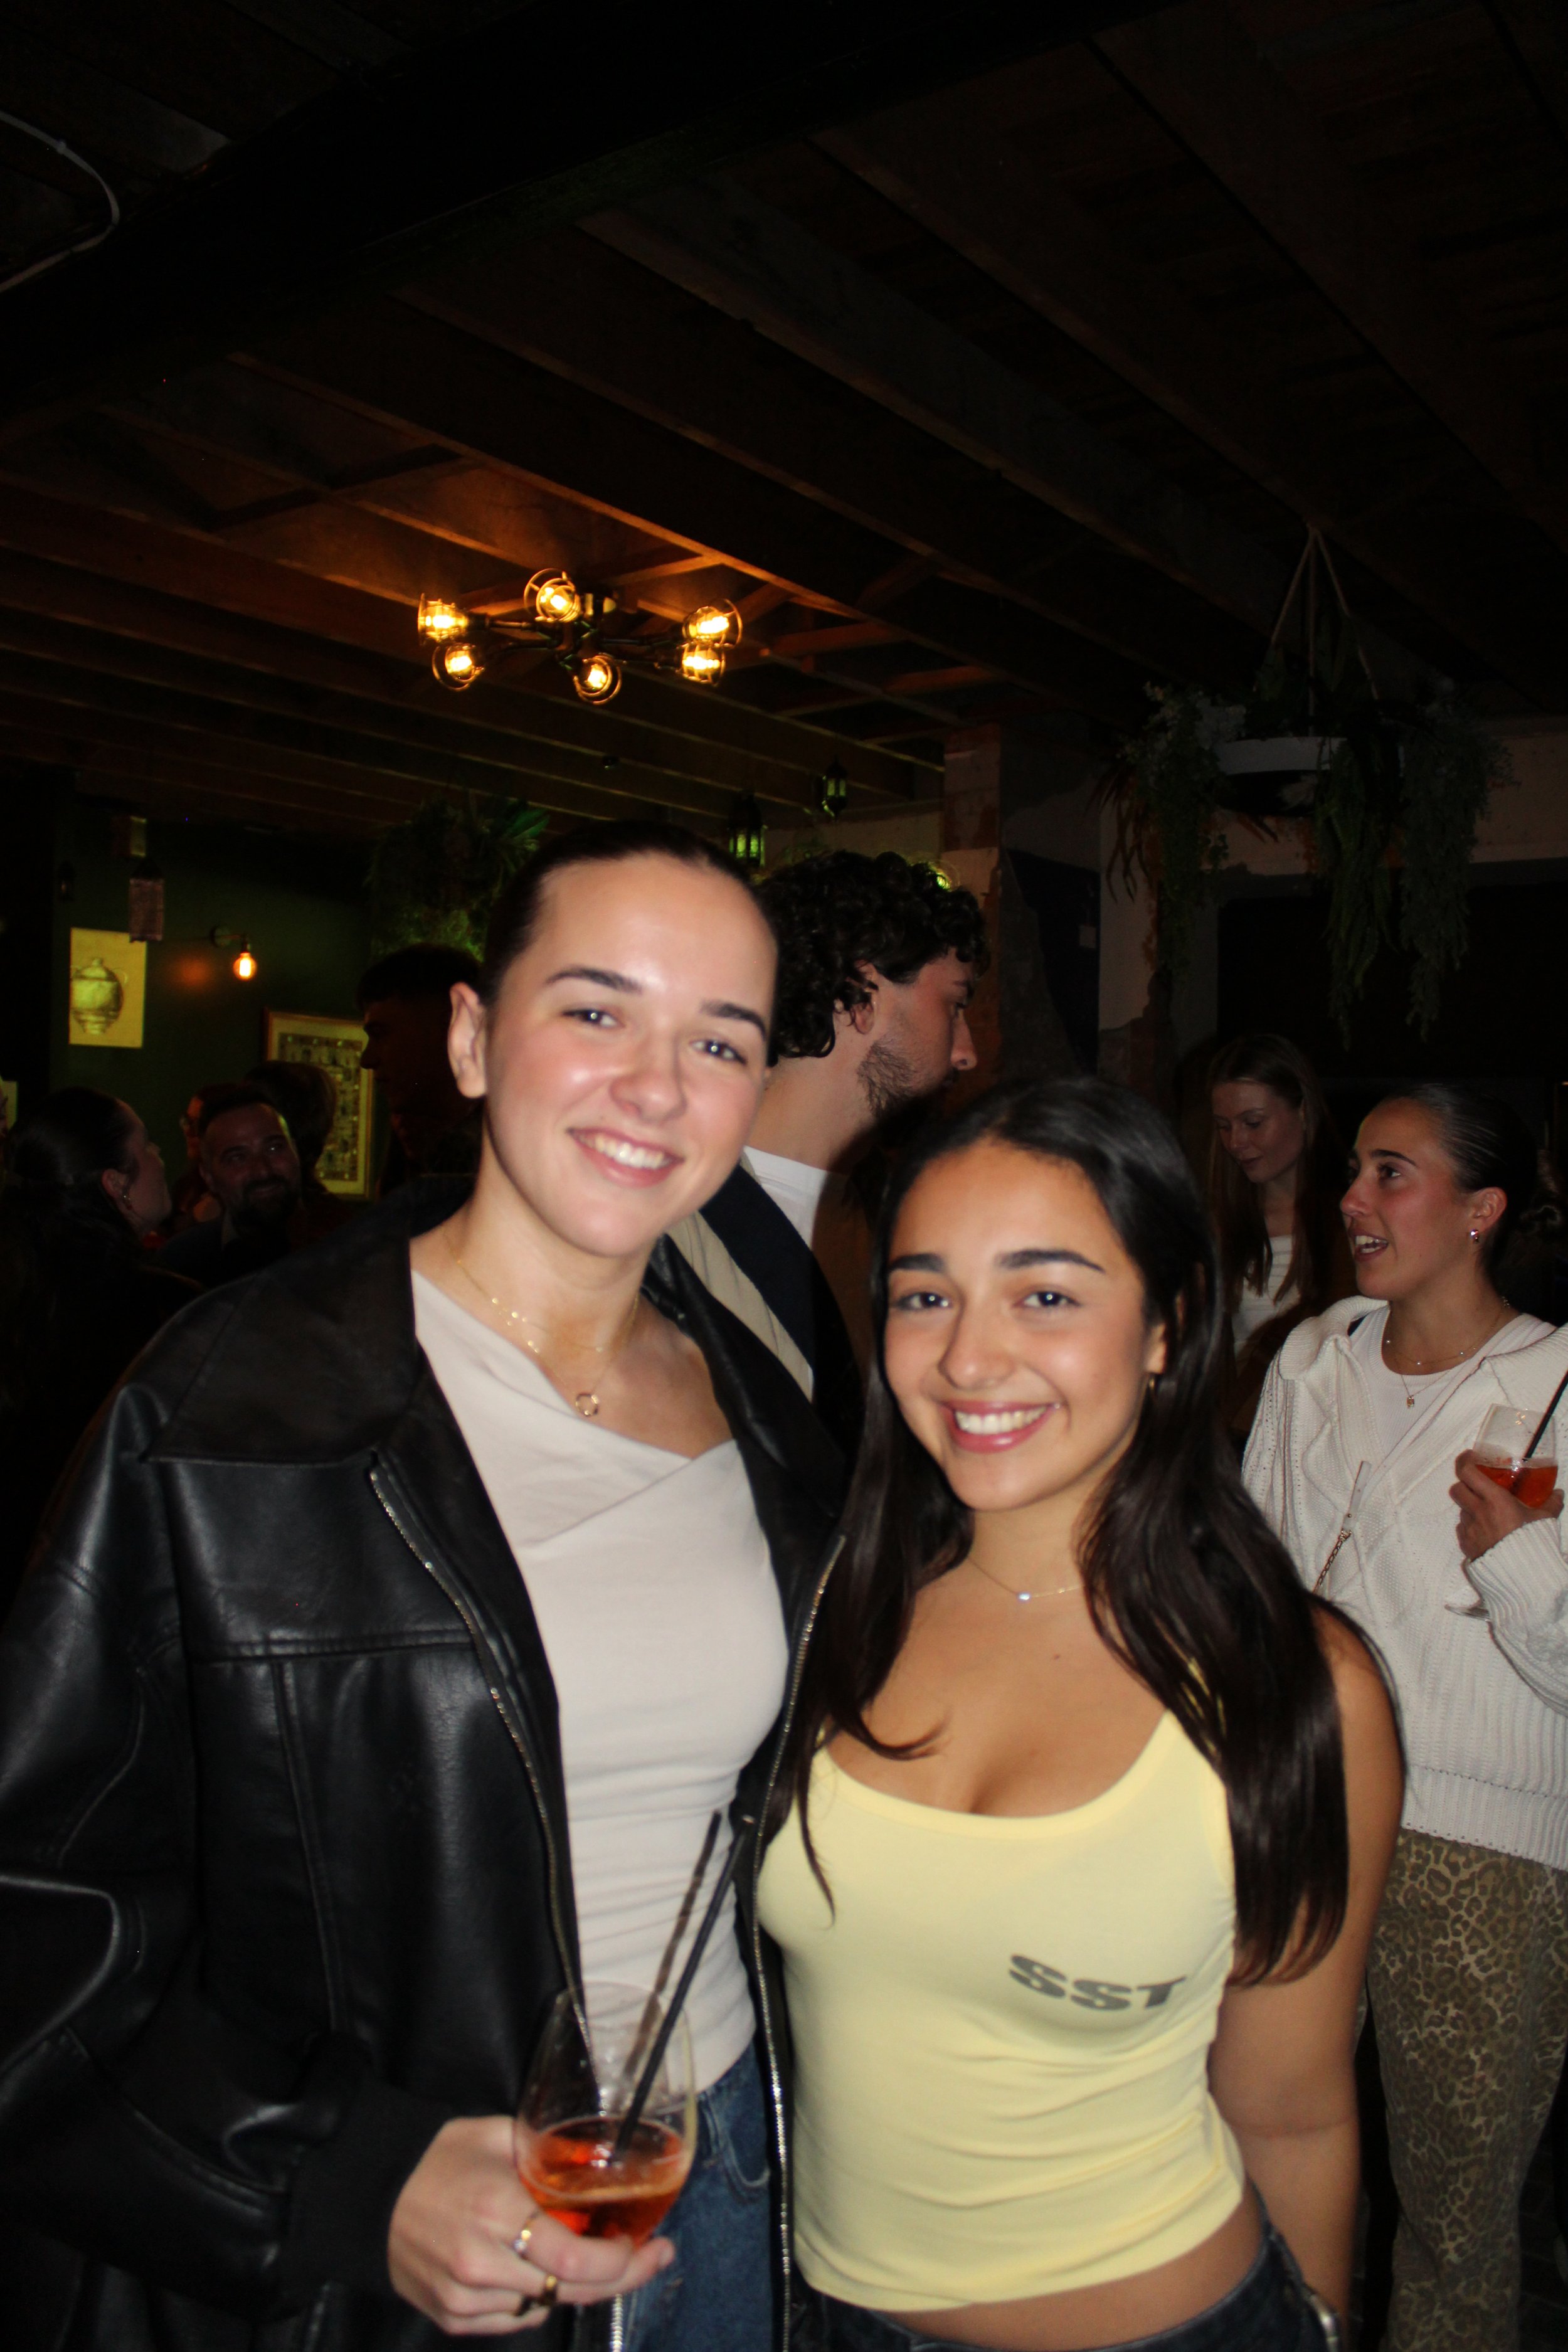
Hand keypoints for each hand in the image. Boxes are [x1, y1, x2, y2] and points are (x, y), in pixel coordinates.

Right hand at [387, 2115, 673, 2334]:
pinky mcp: (452, 2317)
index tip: (647, 2244)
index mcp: (496, 2212)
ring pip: (544, 2307)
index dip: (619, 2261)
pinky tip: (544, 2271)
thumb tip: (601, 2160)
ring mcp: (464, 2298)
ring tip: (601, 2258)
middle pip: (568, 2291)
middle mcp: (481, 2264)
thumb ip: (549, 2152)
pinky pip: (514, 2319)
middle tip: (653, 2259)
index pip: (574, 2260)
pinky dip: (537, 2298)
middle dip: (620, 2278)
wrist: (370, 2192)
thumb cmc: (438, 2156)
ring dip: (576, 2286)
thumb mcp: (498, 2137)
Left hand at [1451, 1450, 1563, 1563]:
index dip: (1464, 1462)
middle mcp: (1477, 1512)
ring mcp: (1470, 1529)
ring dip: (1470, 1510)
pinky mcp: (1466, 1546)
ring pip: (1460, 1511)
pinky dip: (1471, 1528)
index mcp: (1495, 1499)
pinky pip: (1463, 1531)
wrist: (1522, 1574)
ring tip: (1488, 1515)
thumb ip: (1551, 1504)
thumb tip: (1558, 1493)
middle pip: (1456, 1489)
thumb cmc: (1533, 1542)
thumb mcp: (1545, 1520)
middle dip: (1464, 1486)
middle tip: (1476, 1488)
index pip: (1467, 1472)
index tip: (1470, 1457)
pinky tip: (1486, 1533)